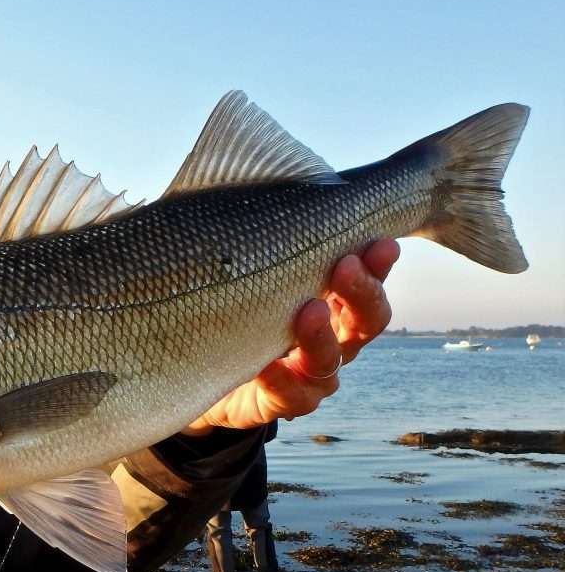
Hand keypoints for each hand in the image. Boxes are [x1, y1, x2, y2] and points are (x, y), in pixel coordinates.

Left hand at [184, 239, 399, 432]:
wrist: (192, 366)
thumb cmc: (226, 300)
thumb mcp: (239, 257)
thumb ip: (256, 223)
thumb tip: (263, 170)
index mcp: (328, 293)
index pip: (365, 274)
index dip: (379, 261)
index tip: (379, 240)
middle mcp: (330, 334)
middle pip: (367, 318)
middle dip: (361, 291)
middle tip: (345, 264)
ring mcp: (307, 371)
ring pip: (331, 360)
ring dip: (322, 335)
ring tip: (308, 310)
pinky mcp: (278, 402)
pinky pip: (291, 397)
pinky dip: (282, 381)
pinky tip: (267, 366)